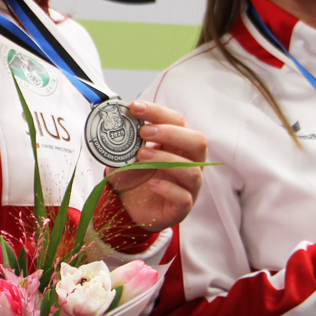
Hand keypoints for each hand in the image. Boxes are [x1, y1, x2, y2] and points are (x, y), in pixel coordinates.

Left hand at [105, 100, 207, 233]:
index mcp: (179, 145)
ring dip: (166, 159)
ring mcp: (189, 187)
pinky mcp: (182, 208)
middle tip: (144, 132)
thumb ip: (127, 138)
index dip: (158, 112)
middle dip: (171, 133)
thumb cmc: (133, 178)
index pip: (178, 122)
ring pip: (192, 171)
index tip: (136, 107)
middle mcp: (189, 163)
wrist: (126, 208)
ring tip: (141, 155)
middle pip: (198, 142)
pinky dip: (168, 189)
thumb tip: (117, 116)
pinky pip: (183, 198)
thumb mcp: (127, 154)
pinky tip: (151, 184)